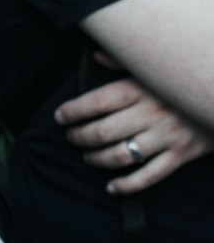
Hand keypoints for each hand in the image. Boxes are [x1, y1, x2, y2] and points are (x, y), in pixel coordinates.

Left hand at [55, 50, 213, 193]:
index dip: (73, 111)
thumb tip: (97, 56)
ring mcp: (166, 136)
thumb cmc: (182, 82)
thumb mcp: (155, 67)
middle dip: (79, 137)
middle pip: (103, 131)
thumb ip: (124, 62)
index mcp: (141, 88)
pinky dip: (127, 185)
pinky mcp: (180, 155)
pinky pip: (149, 176)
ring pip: (120, 155)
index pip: (97, 101)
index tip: (60, 116)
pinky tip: (111, 186)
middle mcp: (151, 113)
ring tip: (87, 157)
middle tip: (71, 137)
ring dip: (97, 159)